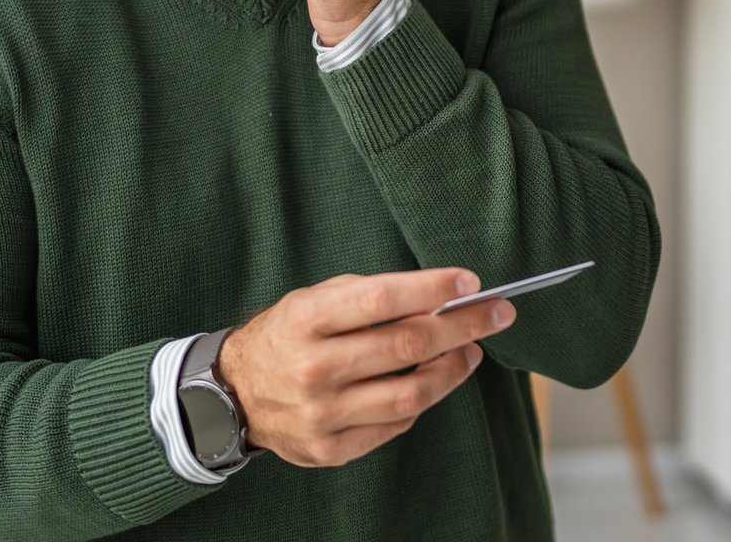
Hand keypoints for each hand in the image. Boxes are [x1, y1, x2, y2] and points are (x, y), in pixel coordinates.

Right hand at [215, 267, 516, 468]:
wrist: (234, 395)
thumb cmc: (287, 336)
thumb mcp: (313, 300)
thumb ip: (370, 297)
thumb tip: (438, 296)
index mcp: (305, 319)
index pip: (381, 299)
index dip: (431, 289)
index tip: (469, 281)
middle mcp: (313, 368)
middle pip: (406, 346)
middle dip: (462, 325)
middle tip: (496, 312)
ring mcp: (322, 414)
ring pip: (411, 394)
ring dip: (453, 369)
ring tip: (471, 350)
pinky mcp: (331, 448)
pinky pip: (395, 424)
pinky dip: (421, 400)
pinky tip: (431, 381)